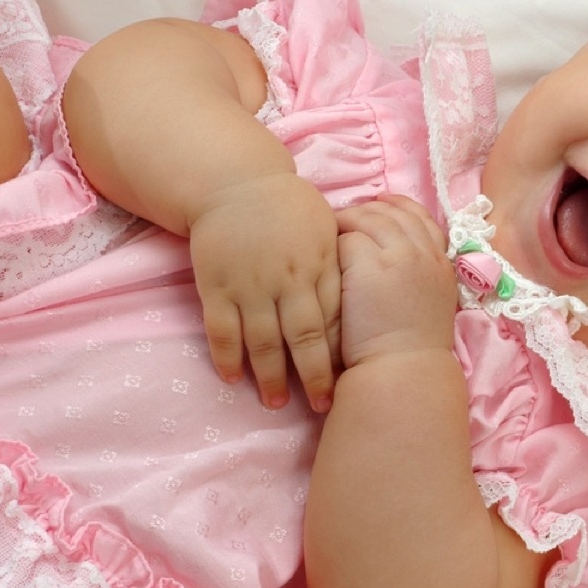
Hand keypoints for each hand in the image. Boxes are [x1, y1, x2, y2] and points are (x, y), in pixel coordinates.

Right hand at [188, 172, 340, 411]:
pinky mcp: (217, 286)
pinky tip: (234, 378)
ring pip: (262, 340)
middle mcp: (287, 279)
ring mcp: (250, 285)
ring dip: (270, 375)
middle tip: (322, 405)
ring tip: (277, 402)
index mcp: (320, 265)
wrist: (237, 183)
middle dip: (314, 375)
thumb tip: (370, 296)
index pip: (335, 318)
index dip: (341, 352)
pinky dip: (227, 356)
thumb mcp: (328, 230)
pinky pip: (221, 329)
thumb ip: (343, 266)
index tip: (351, 379)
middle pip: (304, 336)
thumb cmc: (291, 208)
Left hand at [335, 195, 456, 368]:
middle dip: (369, 209)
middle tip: (345, 216)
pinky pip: (349, 237)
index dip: (398, 207)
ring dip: (348, 221)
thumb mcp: (430, 304)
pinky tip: (322, 253)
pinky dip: (335, 242)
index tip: (380, 205)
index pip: (421, 218)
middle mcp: (425, 254)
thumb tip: (394, 255)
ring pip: (370, 218)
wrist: (403, 370)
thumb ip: (418, 275)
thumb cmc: (411, 350)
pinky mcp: (370, 265)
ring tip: (329, 229)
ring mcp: (400, 257)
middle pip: (395, 212)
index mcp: (442, 264)